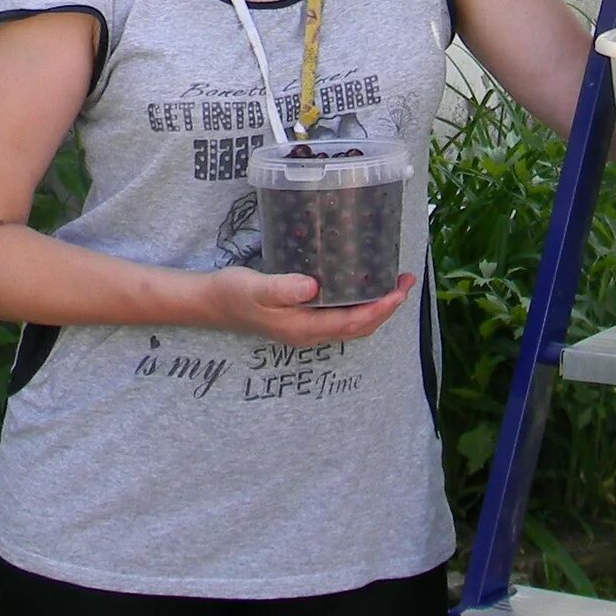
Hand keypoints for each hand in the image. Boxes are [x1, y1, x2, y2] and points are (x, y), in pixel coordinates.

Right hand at [200, 267, 415, 345]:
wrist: (210, 303)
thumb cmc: (233, 293)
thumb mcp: (257, 288)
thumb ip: (284, 288)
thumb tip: (313, 287)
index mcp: (306, 328)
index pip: (355, 322)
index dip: (382, 308)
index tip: (400, 290)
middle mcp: (311, 333)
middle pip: (360, 327)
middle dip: (387, 308)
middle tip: (405, 282)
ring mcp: (306, 329)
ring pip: (352, 324)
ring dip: (376, 307)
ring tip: (392, 284)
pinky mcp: (302, 320)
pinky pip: (340, 317)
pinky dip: (359, 305)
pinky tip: (360, 286)